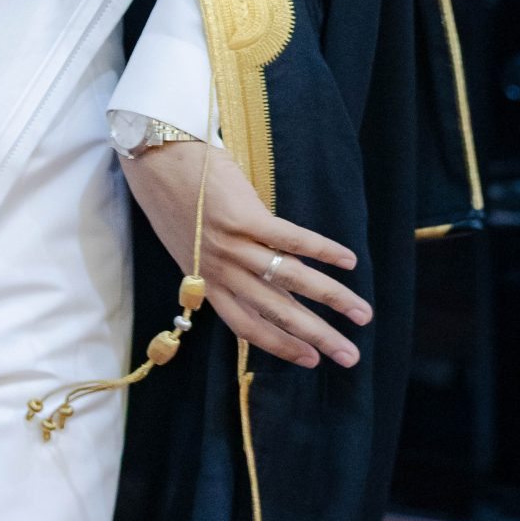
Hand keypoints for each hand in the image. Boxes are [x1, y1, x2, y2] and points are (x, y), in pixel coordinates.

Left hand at [121, 139, 370, 369]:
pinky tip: (348, 260)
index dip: (281, 346)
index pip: (248, 327)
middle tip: (351, 357)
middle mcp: (221, 270)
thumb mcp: (196, 247)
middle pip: (277, 312)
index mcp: (208, 282)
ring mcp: (233, 244)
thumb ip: (228, 269)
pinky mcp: (245, 216)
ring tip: (363, 313)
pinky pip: (291, 239)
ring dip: (332, 299)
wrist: (156, 160)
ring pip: (291, 281)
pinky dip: (323, 250)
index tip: (312, 361)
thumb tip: (269, 285)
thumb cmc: (177, 202)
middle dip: (317, 336)